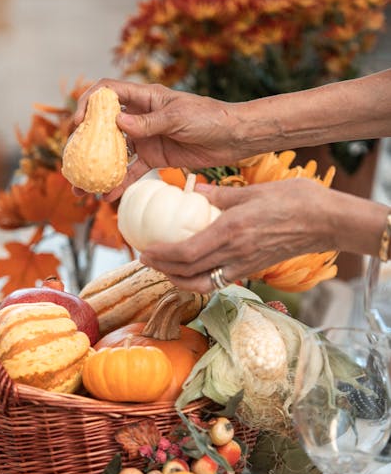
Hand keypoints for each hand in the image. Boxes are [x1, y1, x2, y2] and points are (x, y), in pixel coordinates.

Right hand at [73, 79, 241, 199]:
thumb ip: (148, 122)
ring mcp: (146, 138)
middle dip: (85, 143)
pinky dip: (120, 184)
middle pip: (104, 126)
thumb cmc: (209, 118)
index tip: (77, 123)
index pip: (108, 93)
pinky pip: (133, 172)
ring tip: (81, 187)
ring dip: (98, 169)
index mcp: (145, 97)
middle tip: (71, 162)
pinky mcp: (155, 157)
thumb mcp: (178, 118)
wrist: (233, 138)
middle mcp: (140, 116)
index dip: (89, 104)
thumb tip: (118, 123)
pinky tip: (107, 197)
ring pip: (115, 153)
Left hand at [138, 178, 335, 292]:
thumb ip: (221, 194)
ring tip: (164, 269)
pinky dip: (201, 280)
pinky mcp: (254, 269)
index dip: (162, 256)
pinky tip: (193, 270)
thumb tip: (195, 191)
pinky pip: (220, 281)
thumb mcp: (254, 190)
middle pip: (190, 272)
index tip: (145, 251)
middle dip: (163, 269)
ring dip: (179, 279)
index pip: (187, 252)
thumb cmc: (295, 200)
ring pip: (203, 283)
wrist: (328, 221)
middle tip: (145, 260)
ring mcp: (245, 265)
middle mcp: (235, 253)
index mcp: (232, 231)